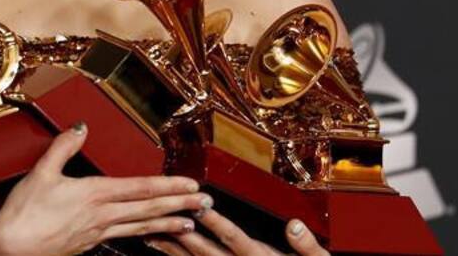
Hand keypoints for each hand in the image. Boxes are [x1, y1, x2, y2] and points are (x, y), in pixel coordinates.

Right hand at [0, 122, 209, 255]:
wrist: (9, 247)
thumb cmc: (23, 212)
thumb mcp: (42, 172)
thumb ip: (64, 147)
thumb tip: (81, 126)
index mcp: (93, 194)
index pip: (140, 188)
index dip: (169, 186)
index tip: (191, 185)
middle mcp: (101, 216)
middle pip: (148, 209)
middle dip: (179, 206)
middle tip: (206, 205)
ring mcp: (96, 234)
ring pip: (140, 227)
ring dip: (166, 224)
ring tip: (189, 224)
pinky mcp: (87, 245)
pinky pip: (122, 238)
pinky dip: (142, 236)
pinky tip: (150, 236)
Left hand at [142, 199, 328, 255]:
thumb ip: (307, 247)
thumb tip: (294, 226)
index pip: (235, 239)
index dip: (216, 222)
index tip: (199, 206)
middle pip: (208, 252)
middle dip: (184, 234)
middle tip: (162, 216)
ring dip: (174, 251)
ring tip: (151, 236)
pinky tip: (165, 252)